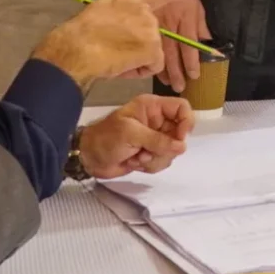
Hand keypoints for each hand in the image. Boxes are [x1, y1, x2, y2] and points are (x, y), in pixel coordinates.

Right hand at [33, 0, 204, 89]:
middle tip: (115, 50)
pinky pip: (153, 66)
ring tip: (114, 57)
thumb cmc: (81, 35)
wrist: (77, 48)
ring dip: (136, 60)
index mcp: (130, 1)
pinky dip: (139, 71)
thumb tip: (124, 26)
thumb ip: (120, 15)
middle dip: (139, 47)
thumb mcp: (102, 13)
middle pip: (153, 35)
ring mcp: (151, 29)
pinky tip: (122, 65)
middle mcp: (144, 12)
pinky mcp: (153, 48)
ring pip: (153, 53)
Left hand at [78, 95, 195, 177]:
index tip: (179, 139)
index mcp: (152, 107)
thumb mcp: (131, 134)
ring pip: (172, 150)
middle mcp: (157, 121)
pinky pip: (164, 161)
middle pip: (179, 133)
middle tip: (148, 151)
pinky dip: (150, 165)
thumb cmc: (106, 138)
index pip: (181, 108)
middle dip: (166, 147)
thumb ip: (158, 140)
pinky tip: (134, 162)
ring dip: (156, 158)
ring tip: (137, 156)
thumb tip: (182, 147)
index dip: (185, 122)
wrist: (89, 158)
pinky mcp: (151, 153)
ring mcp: (155, 138)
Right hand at [155, 0, 211, 91]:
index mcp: (185, 18)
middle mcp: (170, 24)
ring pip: (159, 52)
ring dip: (163, 70)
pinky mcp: (144, 25)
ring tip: (168, 83)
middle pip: (174, 53)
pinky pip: (147, 45)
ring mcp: (155, 25)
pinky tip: (153, 70)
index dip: (192, 62)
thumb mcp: (196, 5)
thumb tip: (208, 42)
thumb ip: (201, 24)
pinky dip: (150, 59)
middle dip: (177, 72)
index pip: (189, 45)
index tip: (194, 75)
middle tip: (180, 87)